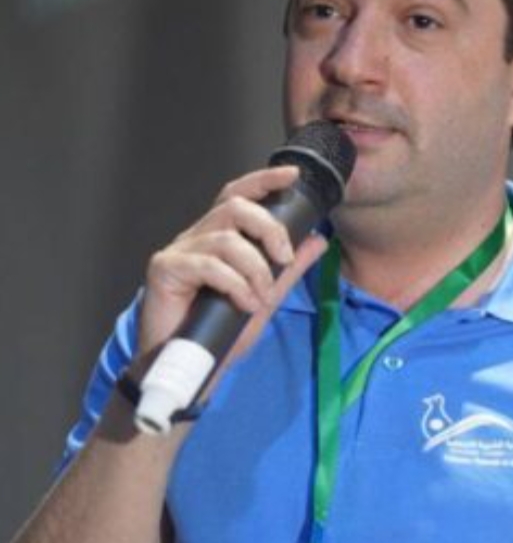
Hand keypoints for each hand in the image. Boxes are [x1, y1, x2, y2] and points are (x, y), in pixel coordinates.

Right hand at [136, 165, 327, 391]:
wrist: (193, 367)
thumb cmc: (222, 330)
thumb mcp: (267, 296)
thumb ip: (289, 268)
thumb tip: (317, 239)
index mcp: (219, 236)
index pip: (239, 195)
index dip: (264, 179)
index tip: (293, 175)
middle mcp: (198, 237)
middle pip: (235, 207)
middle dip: (269, 229)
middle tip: (284, 260)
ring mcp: (179, 251)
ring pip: (227, 239)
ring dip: (255, 269)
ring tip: (261, 297)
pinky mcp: (164, 270)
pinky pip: (209, 265)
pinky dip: (235, 285)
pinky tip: (244, 304)